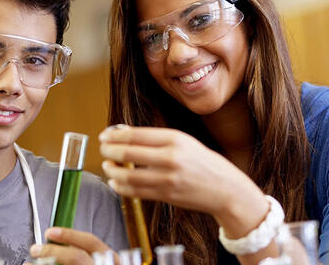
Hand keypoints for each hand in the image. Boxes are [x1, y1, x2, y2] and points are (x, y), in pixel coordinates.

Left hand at [27, 227, 116, 264]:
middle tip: (36, 249)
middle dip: (52, 251)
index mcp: (111, 260)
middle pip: (75, 257)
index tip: (50, 233)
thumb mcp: (105, 263)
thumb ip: (90, 255)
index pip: (90, 242)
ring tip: (29, 264)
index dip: (69, 235)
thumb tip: (64, 245)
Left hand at [99, 126, 268, 237]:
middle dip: (109, 151)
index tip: (104, 135)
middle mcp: (170, 158)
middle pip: (128, 153)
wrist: (225, 188)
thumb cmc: (202, 162)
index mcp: (175, 139)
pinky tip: (115, 182)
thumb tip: (123, 133)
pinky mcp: (166, 196)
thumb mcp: (183, 141)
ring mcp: (168, 179)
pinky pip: (135, 192)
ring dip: (112, 171)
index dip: (114, 135)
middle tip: (102, 150)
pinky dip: (121, 187)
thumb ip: (156, 138)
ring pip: (128, 176)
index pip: (135, 135)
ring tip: (107, 166)